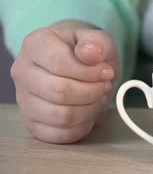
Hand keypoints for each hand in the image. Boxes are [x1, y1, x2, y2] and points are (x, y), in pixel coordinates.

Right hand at [10, 20, 118, 143]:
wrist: (78, 62)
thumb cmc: (86, 50)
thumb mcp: (97, 38)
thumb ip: (96, 42)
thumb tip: (91, 53)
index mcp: (36, 44)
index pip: (61, 64)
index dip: (91, 72)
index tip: (107, 72)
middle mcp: (22, 72)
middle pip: (60, 92)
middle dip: (93, 92)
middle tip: (105, 85)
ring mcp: (24, 100)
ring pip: (61, 116)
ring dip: (90, 109)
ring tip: (98, 97)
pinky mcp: (31, 122)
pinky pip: (59, 135)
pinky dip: (82, 126)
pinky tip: (89, 111)